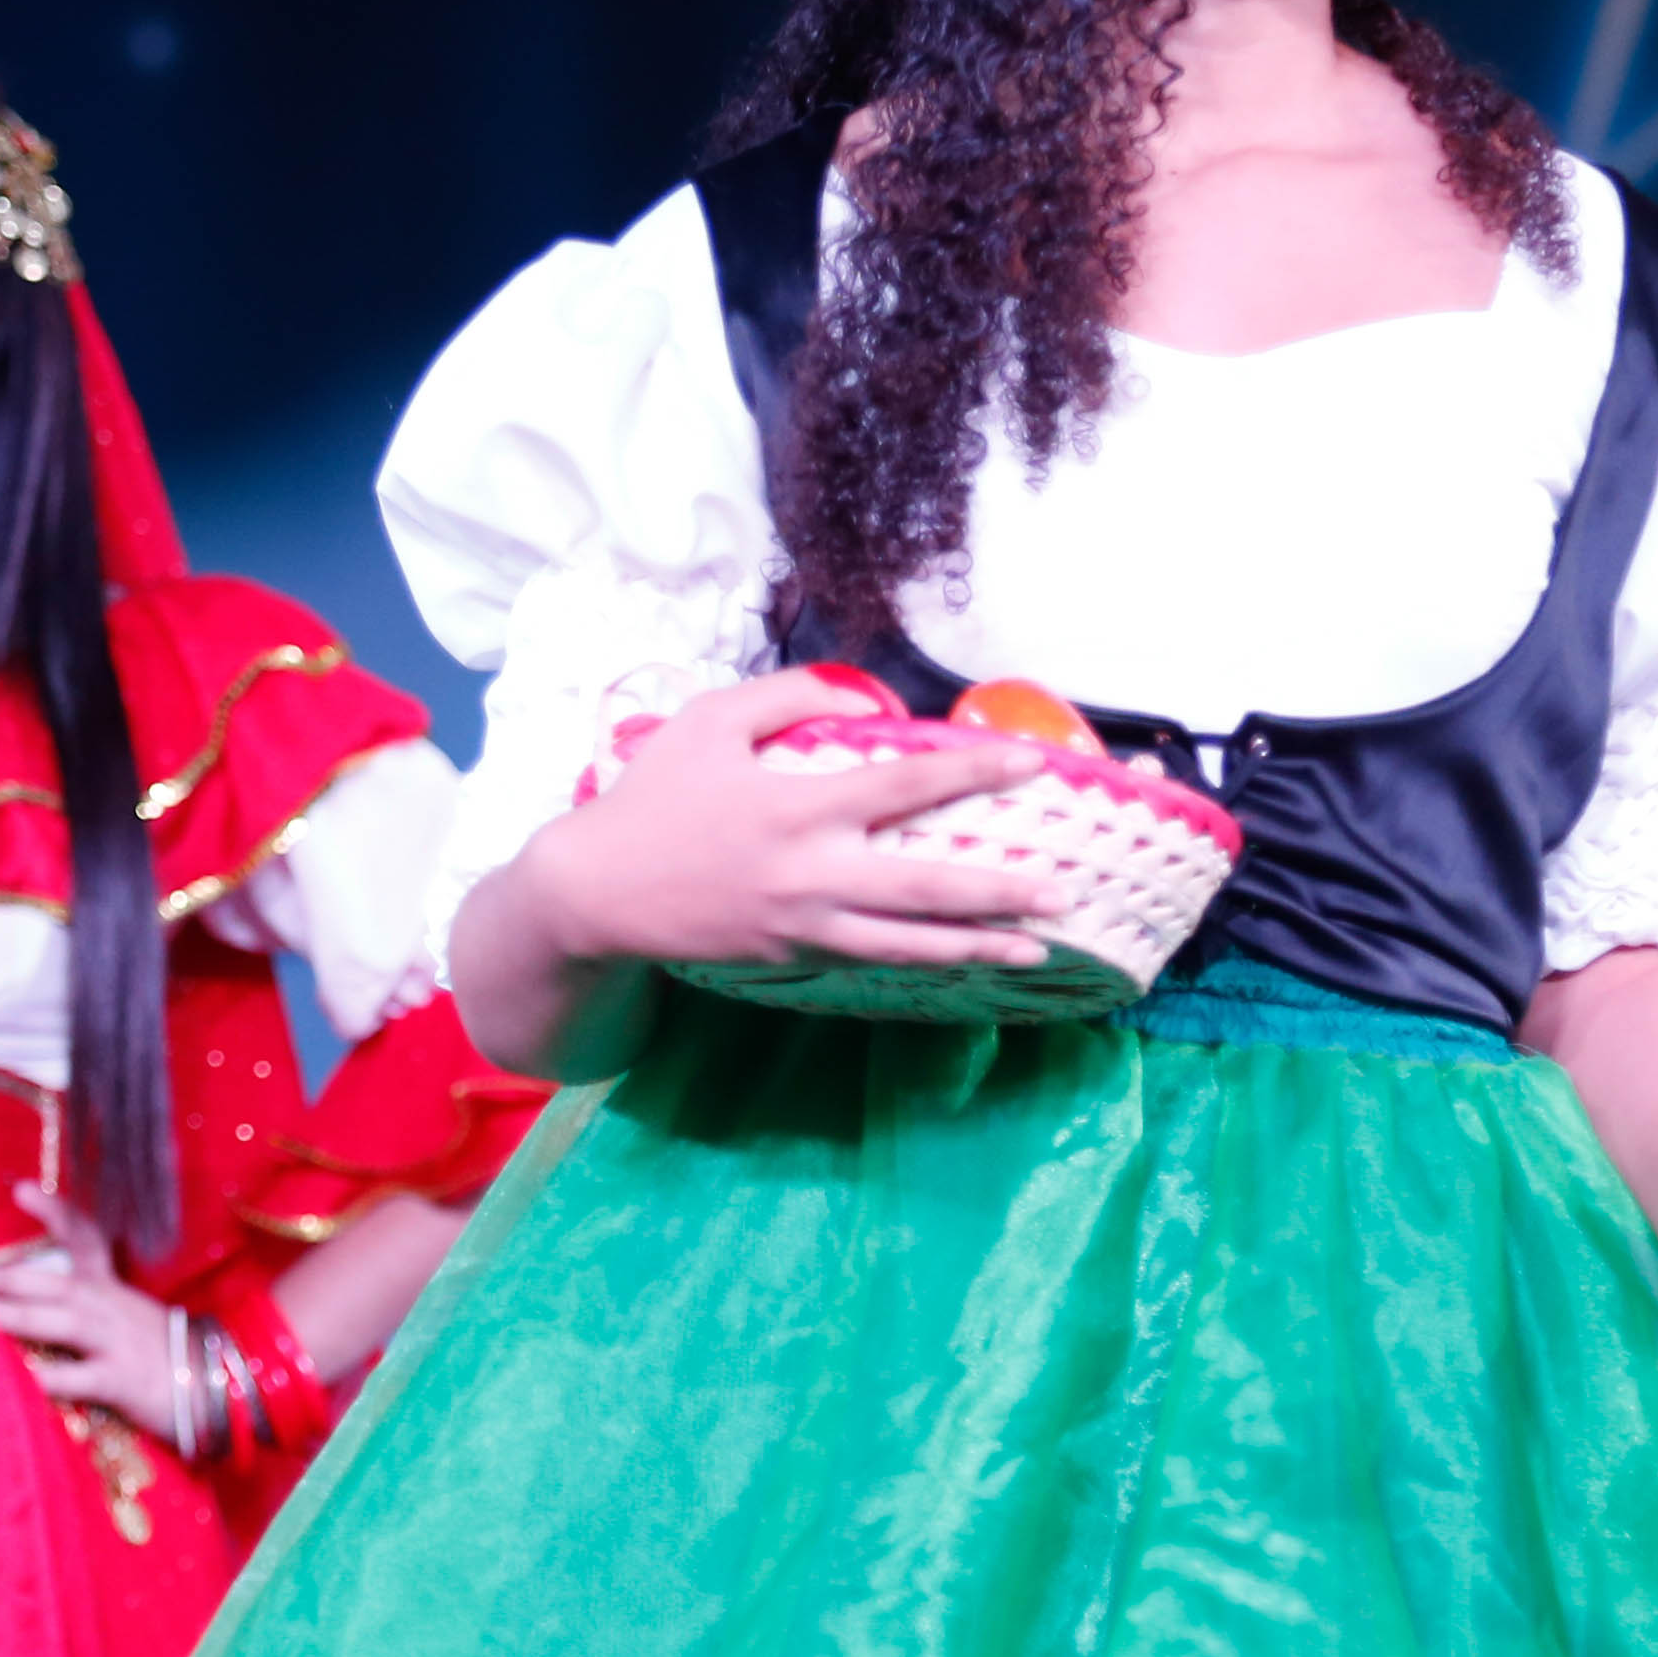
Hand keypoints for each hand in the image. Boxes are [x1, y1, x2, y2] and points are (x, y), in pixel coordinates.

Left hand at [0, 1187, 212, 1445]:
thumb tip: (14, 1305)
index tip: (20, 1189)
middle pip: (57, 1281)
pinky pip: (81, 1377)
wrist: (214, 1387)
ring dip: (24, 1316)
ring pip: (65, 1320)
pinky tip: (25, 1379)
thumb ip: (78, 1307)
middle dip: (10, 1276)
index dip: (52, 1212)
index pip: (83, 1238)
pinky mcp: (122, 1379)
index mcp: (109, 1287)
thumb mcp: (121, 1318)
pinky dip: (51, 1377)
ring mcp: (116, 1340)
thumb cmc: (155, 1354)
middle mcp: (110, 1305)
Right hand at [525, 669, 1070, 975]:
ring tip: (1035, 949)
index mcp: (800, 807)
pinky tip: (958, 958)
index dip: (974, 772)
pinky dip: (918, 960)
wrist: (594, 893)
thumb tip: (863, 699)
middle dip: (1001, 894)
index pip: (907, 787)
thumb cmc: (652, 797)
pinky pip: (868, 958)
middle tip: (1063, 892)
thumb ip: (788, 696)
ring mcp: (804, 925)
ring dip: (977, 947)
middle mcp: (813, 873)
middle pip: (927, 889)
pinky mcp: (789, 957)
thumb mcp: (709, 721)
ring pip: (908, 945)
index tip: (1032, 765)